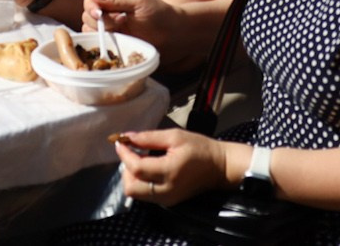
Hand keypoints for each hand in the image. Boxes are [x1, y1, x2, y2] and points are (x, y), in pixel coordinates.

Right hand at [83, 0, 176, 51]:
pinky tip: (118, 42)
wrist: (174, 36)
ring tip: (123, 32)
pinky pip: (98, 45)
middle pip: (87, 16)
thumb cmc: (160, 14)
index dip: (91, 7)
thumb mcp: (139, 1)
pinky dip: (102, 45)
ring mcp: (110, 30)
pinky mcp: (113, 44)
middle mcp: (108, 12)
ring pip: (89, 31)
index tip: (100, 14)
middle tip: (122, 21)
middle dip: (101, 21)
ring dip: (102, 33)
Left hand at [112, 128, 234, 207]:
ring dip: (132, 177)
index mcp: (169, 172)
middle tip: (131, 153)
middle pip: (131, 188)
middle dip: (126, 169)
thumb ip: (149, 138)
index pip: (136, 168)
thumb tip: (127, 138)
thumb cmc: (199, 148)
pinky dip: (141, 182)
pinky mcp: (168, 202)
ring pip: (136, 194)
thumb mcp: (175, 136)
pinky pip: (146, 195)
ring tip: (140, 159)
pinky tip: (148, 169)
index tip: (120, 142)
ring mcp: (167, 199)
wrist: (219, 167)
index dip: (124, 155)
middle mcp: (166, 190)